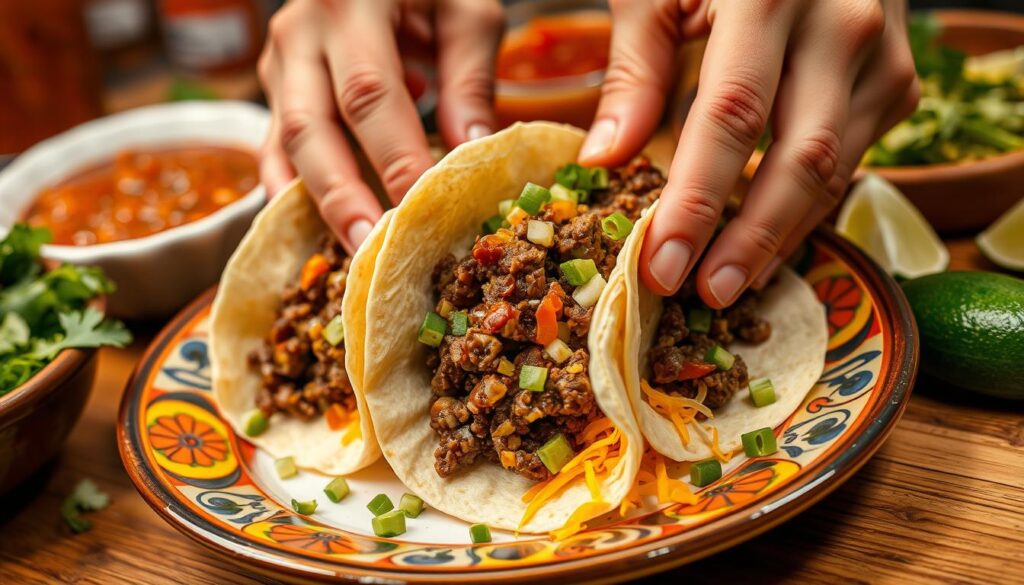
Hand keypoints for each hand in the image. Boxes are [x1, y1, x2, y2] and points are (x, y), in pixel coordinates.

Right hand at [258, 0, 503, 251]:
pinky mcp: (276, 86)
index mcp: (351, 3)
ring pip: (284, 142)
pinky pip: (272, 145)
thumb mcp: (466, 9)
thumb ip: (470, 76)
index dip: (394, 157)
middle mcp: (302, 31)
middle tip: (372, 250)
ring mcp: (280, 60)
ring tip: (350, 252)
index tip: (422, 210)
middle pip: (310, 126)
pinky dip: (291, 190)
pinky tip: (313, 229)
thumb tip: (472, 151)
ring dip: (316, 202)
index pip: (369, 94)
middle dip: (342, 195)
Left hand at [579, 0, 918, 306]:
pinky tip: (766, 239)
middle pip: (800, 158)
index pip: (731, 117)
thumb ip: (636, 64)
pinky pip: (852, 160)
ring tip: (729, 283)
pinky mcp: (896, 81)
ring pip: (835, 170)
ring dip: (780, 235)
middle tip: (704, 295)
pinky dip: (807, 206)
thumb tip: (605, 159)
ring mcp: (882, 55)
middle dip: (749, 240)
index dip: (696, 200)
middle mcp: (842, 25)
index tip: (661, 265)